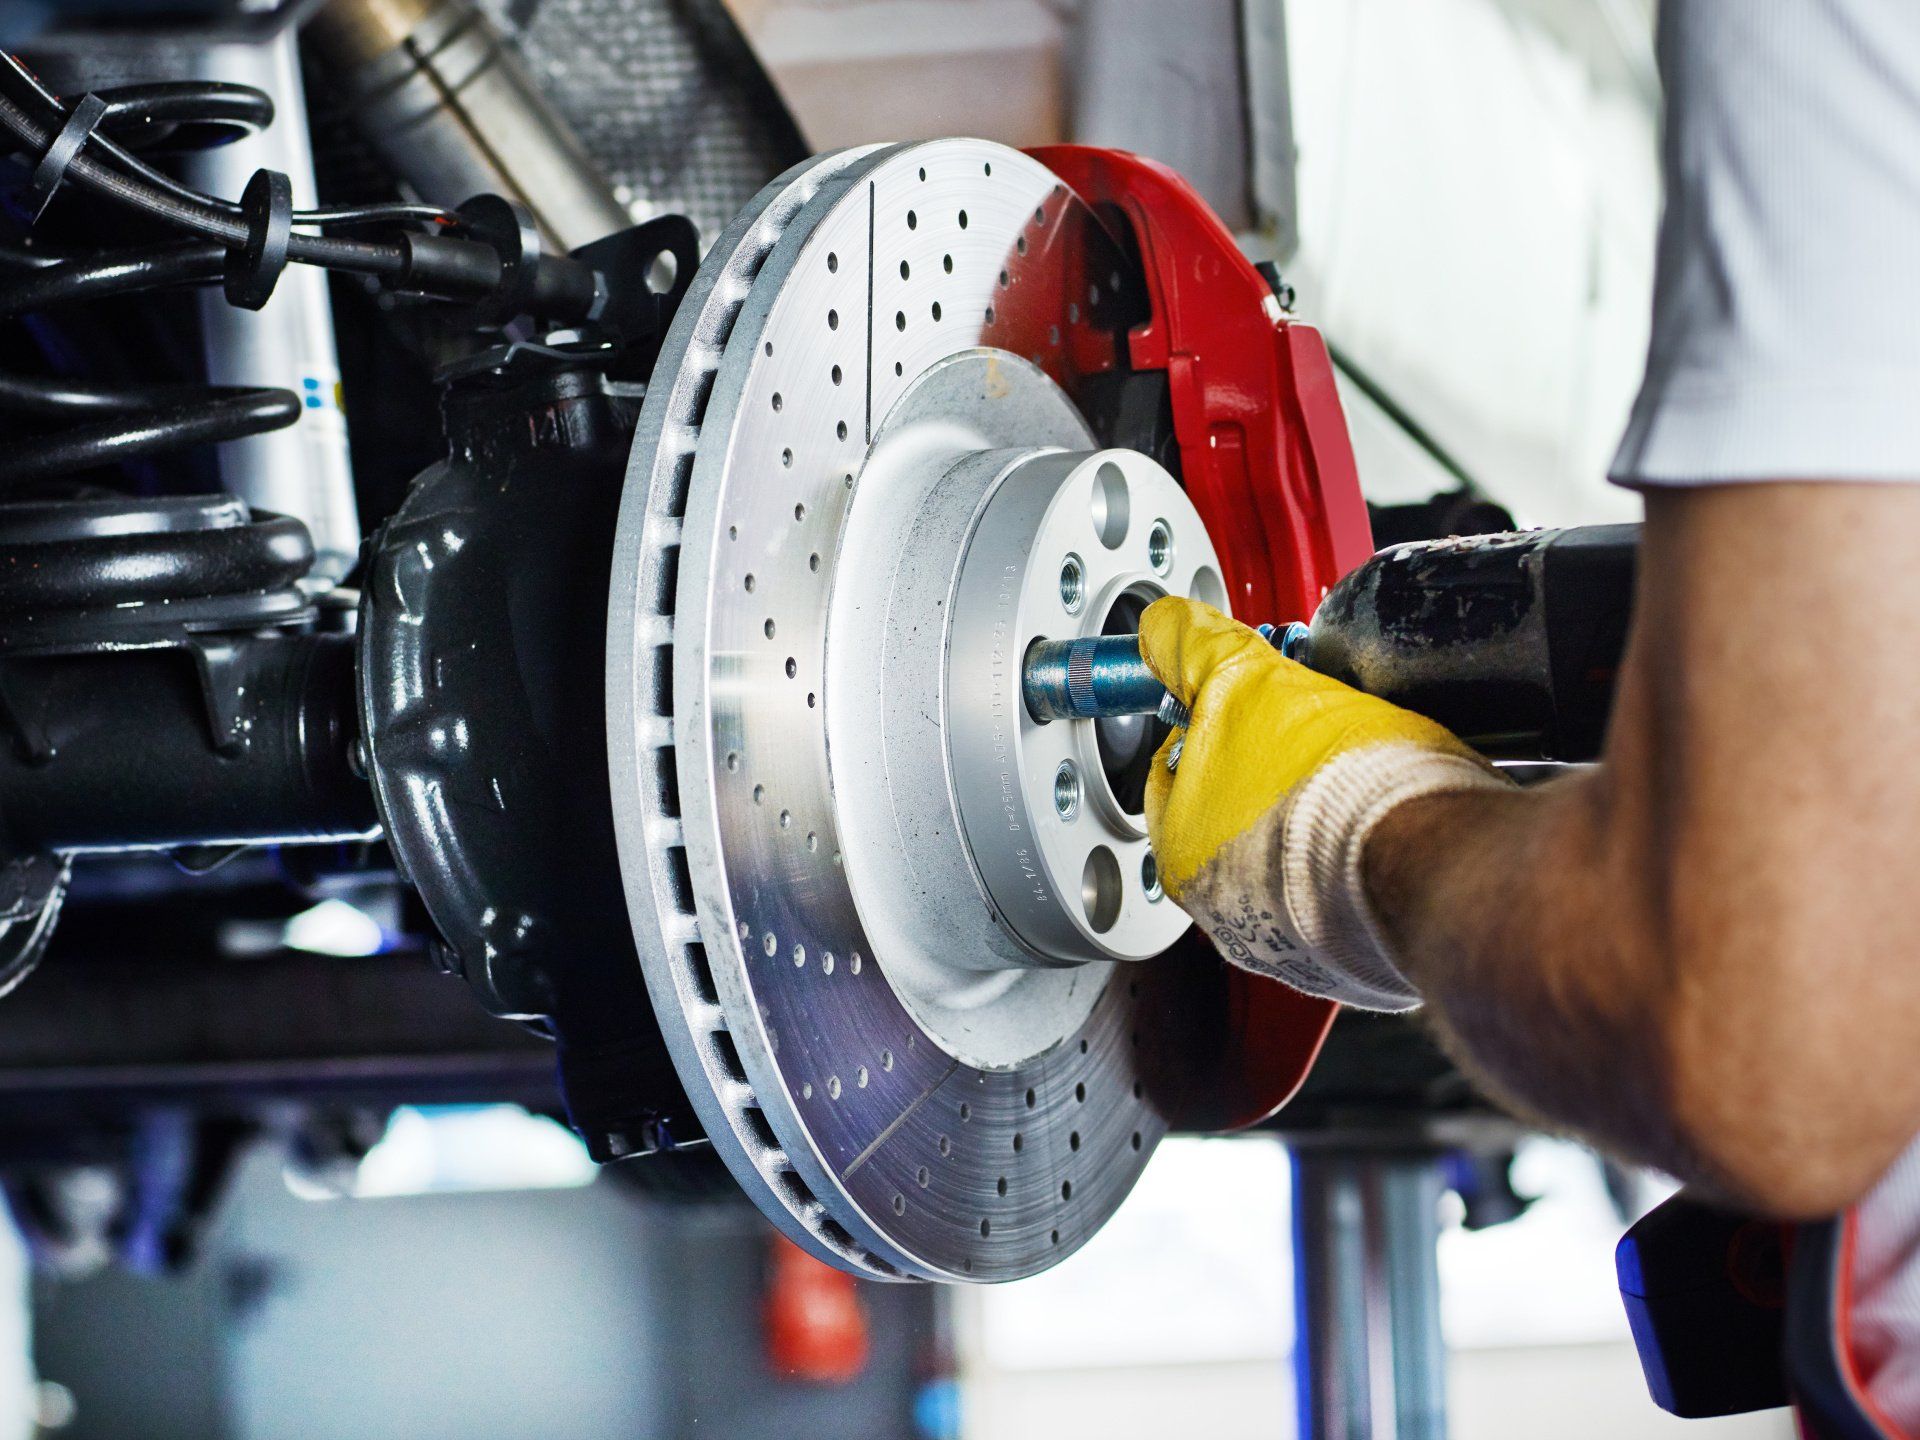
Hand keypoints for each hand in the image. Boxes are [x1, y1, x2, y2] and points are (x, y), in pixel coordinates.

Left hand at [1139, 597, 1508, 1009]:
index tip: (1241, 704)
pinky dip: (1365, 864)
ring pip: (1294, 861)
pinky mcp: (1362, 961)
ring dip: (1318, 819)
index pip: (1173, 775)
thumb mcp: (1248, 683)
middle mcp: (1230, 916)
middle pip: (1235, 819)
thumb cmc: (1337, 784)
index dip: (1209, 725)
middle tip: (1306, 736)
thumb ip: (1196, 651)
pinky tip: (1387, 828)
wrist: (1437, 857)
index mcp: (1184, 855)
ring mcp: (1297, 946)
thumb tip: (1165, 626)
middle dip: (1267, 773)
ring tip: (1356, 778)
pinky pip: (1352, 898)